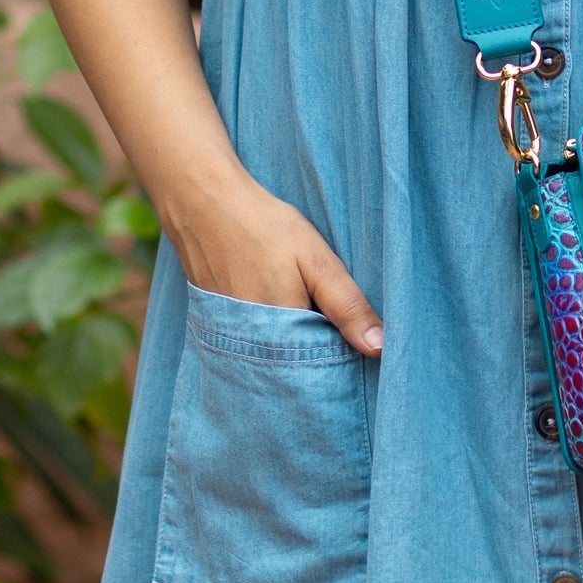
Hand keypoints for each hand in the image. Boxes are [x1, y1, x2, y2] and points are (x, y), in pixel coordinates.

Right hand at [164, 167, 383, 357]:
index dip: (339, 368)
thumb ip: (346, 304)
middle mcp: (250, 350)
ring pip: (271, 364)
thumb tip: (379, 348)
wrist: (203, 206)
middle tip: (334, 340)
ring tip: (307, 327)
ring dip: (291, 356)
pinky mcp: (216, 331)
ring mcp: (229, 343)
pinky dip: (267, 345)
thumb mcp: (315, 259)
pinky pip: (249, 351)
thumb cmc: (264, 228)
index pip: (317, 376)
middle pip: (292, 376)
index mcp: (280, 337)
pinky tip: (278, 321)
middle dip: (315, 366)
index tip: (356, 355)